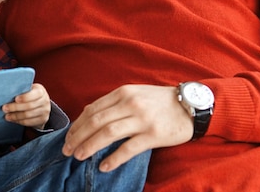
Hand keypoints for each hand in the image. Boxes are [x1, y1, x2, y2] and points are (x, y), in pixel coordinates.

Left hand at [3, 83, 50, 128]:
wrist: (42, 104)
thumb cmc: (31, 95)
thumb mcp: (29, 90)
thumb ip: (21, 91)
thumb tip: (7, 93)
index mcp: (40, 91)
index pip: (33, 94)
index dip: (24, 97)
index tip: (15, 99)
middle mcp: (45, 100)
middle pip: (29, 106)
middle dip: (15, 107)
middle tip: (5, 108)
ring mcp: (45, 111)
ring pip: (28, 115)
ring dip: (16, 116)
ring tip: (7, 116)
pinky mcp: (43, 119)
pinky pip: (29, 122)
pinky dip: (19, 121)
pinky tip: (13, 120)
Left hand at [62, 84, 192, 171]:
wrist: (191, 105)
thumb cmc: (160, 101)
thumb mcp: (135, 93)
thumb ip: (113, 102)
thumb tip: (88, 114)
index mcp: (123, 93)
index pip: (92, 109)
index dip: (77, 124)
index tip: (68, 136)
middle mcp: (130, 104)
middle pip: (96, 121)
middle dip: (78, 136)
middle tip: (67, 149)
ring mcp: (142, 119)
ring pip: (108, 133)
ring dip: (90, 146)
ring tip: (79, 157)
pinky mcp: (153, 134)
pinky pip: (128, 148)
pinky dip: (114, 158)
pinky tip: (104, 166)